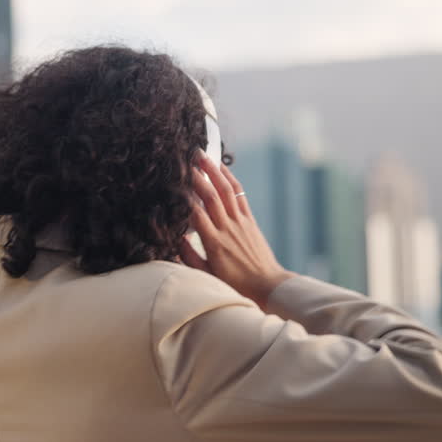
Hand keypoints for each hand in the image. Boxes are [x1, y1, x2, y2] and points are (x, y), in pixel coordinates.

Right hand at [180, 154, 295, 309]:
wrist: (268, 285)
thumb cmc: (234, 284)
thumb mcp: (206, 275)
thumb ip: (189, 256)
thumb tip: (176, 237)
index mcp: (214, 243)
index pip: (196, 214)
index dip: (184, 196)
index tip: (173, 183)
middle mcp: (228, 229)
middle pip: (211, 196)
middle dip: (198, 175)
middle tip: (186, 159)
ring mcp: (241, 222)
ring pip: (226, 191)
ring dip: (214, 171)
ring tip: (202, 155)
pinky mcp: (250, 220)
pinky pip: (239, 195)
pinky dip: (230, 179)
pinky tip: (222, 168)